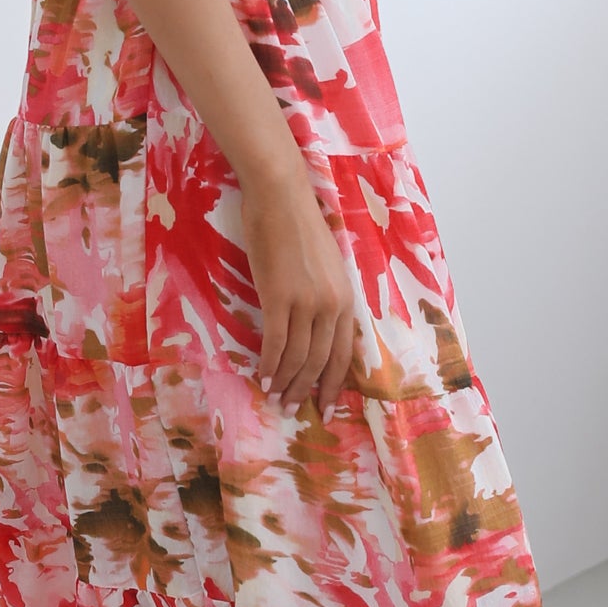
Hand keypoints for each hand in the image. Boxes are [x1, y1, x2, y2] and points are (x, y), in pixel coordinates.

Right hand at [241, 162, 360, 411]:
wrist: (281, 197)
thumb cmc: (299, 226)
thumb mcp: (325, 266)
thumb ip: (325, 297)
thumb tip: (314, 329)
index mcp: (346, 298)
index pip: (344, 353)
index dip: (334, 384)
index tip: (325, 407)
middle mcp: (332, 305)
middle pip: (320, 361)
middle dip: (306, 390)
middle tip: (292, 410)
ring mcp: (306, 302)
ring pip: (298, 357)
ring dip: (285, 382)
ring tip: (273, 399)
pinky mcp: (279, 296)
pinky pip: (275, 342)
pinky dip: (269, 365)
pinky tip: (261, 379)